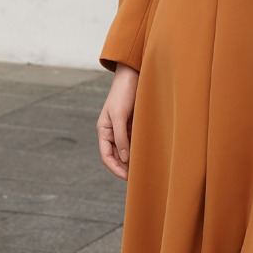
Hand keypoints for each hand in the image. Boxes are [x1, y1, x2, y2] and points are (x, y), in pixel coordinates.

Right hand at [97, 64, 138, 179]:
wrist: (134, 74)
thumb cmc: (123, 93)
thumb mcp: (119, 116)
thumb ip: (120, 137)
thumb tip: (123, 159)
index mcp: (104, 130)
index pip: (106, 156)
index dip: (115, 168)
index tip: (127, 178)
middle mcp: (112, 131)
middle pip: (116, 155)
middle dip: (124, 167)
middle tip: (138, 178)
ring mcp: (123, 128)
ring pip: (126, 150)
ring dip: (132, 160)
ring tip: (144, 169)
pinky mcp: (134, 124)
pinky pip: (135, 141)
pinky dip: (139, 149)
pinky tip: (148, 155)